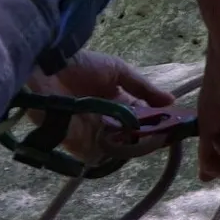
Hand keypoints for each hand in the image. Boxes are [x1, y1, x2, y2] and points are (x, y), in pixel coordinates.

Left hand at [25, 51, 176, 165]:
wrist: (45, 69)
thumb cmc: (81, 66)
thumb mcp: (119, 71)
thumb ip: (145, 88)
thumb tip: (171, 102)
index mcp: (118, 101)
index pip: (142, 116)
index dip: (158, 120)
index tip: (174, 124)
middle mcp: (106, 118)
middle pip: (132, 134)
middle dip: (148, 135)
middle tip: (162, 134)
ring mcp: (91, 132)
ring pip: (118, 145)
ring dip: (131, 144)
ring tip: (145, 139)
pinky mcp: (74, 142)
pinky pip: (96, 153)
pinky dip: (110, 151)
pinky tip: (123, 143)